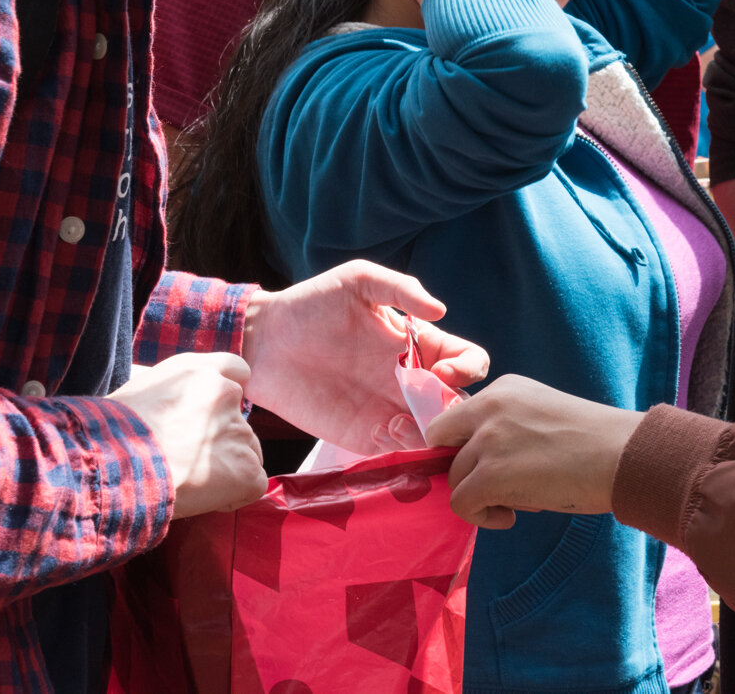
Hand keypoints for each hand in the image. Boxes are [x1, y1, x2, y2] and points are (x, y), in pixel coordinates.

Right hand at [109, 353, 264, 516]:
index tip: (209, 418)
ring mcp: (239, 429)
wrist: (115, 464)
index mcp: (198, 370)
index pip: (235, 371)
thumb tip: (164, 407)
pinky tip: (202, 497)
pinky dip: (234, 495)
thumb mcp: (139, 392)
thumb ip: (168, 393)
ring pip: (247, 453)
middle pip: (240, 421)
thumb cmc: (112, 433)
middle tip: (187, 462)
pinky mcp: (245, 466)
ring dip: (226, 469)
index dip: (226, 399)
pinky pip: (254, 483)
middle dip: (220, 442)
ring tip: (188, 482)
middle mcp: (225, 392)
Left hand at [243, 261, 489, 456]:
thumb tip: (441, 310)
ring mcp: (391, 410)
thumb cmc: (311, 303)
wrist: (265, 343)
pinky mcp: (366, 436)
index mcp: (418, 344)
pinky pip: (402, 452)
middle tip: (427, 404)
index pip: (467, 360)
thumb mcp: (358, 282)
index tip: (445, 371)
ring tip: (399, 421)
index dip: (469, 368)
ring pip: (436, 434)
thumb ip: (401, 288)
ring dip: (431, 433)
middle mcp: (411, 380)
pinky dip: (404, 448)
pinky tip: (382, 432)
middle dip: (456, 410)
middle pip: (459, 404)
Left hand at [425, 375, 642, 528]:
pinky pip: (462, 504)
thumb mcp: (542, 415)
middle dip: (462, 467)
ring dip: (479, 496)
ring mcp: (487, 440)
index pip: (456, 417)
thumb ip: (509, 426)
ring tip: (515, 503)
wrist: (622, 455)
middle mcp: (489, 407)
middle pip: (443, 442)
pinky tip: (510, 517)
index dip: (464, 446)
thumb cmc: (596, 442)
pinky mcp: (490, 475)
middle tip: (493, 486)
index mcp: (503, 389)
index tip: (486, 466)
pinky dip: (482, 517)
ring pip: (454, 477)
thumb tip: (482, 464)